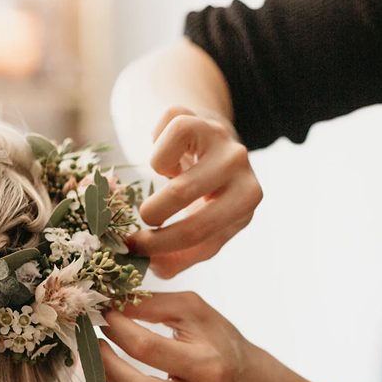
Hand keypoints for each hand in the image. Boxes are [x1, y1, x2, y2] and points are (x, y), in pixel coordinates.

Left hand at [97, 292, 274, 381]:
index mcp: (208, 364)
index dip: (117, 328)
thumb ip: (154, 303)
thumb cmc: (215, 340)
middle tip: (94, 345)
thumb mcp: (195, 311)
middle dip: (105, 364)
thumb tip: (110, 304)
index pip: (147, 348)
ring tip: (101, 375)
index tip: (105, 314)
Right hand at [126, 107, 262, 278]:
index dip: (162, 245)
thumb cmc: (205, 198)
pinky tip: (166, 160)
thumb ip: (184, 254)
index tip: (136, 253)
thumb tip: (154, 267)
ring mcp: (216, 135)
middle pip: (181, 195)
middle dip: (150, 217)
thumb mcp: (205, 228)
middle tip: (134, 228)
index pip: (201, 231)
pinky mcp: (192, 114)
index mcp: (247, 197)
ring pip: (164, 164)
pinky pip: (157, 134)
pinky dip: (153, 150)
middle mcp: (238, 163)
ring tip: (156, 192)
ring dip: (150, 184)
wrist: (209, 147)